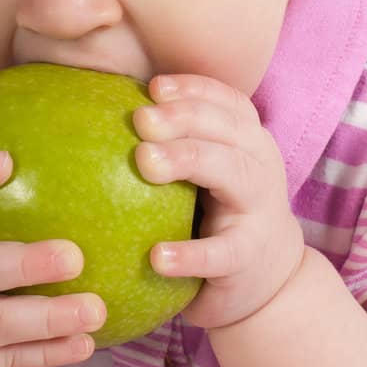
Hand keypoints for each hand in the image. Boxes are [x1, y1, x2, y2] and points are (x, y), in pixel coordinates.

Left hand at [132, 73, 305, 331]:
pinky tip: (156, 257)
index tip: (154, 87)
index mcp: (246, 140)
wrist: (269, 278)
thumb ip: (173, 143)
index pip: (227, 102)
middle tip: (140, 119)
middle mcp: (258, 165)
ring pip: (232, 173)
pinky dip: (191, 253)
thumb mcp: (207, 171)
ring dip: (187, 160)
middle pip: (227, 128)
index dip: (193, 88)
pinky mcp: (249, 256)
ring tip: (145, 162)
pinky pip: (222, 253)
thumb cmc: (219, 211)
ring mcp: (259, 210)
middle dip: (184, 117)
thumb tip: (97, 110)